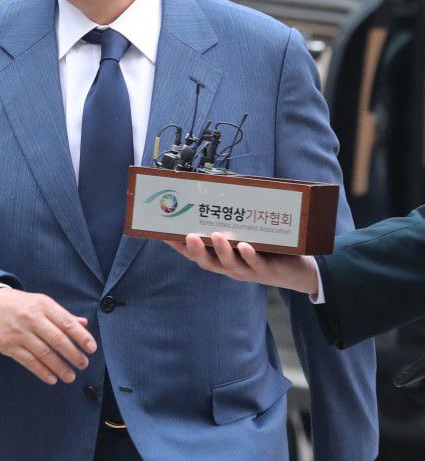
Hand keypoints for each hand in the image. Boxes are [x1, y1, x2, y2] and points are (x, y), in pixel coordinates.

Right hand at [0, 286, 96, 384]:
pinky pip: (29, 362)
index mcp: (43, 305)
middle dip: (73, 354)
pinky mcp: (10, 346)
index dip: (81, 336)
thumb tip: (83, 324)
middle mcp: (32, 318)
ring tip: (71, 376)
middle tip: (84, 364)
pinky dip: (42, 372)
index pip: (66, 322)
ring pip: (44, 354)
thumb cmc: (20, 305)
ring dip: (60, 367)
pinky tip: (52, 378)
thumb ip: (62, 315)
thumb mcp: (41, 303)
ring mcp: (20, 333)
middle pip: (57, 339)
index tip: (91, 348)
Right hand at [165, 233, 318, 294]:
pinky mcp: (266, 270)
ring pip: (230, 264)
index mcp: (222, 259)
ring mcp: (247, 270)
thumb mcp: (246, 235)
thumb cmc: (268, 250)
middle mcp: (231, 267)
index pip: (196, 254)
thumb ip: (233, 221)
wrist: (296, 271)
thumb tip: (221, 188)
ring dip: (222, 251)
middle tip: (187, 236)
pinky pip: (256, 264)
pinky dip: (249, 256)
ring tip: (217, 235)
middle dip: (196, 250)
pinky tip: (245, 246)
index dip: (180, 247)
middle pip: (208, 262)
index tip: (164, 235)